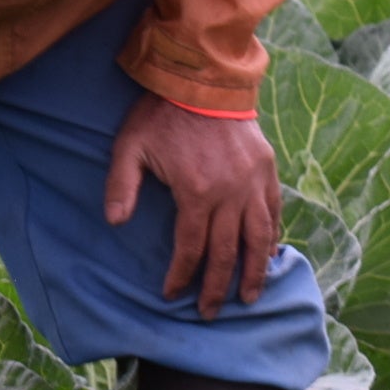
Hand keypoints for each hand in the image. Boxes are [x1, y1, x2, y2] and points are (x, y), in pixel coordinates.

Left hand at [104, 90, 283, 320]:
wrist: (203, 77)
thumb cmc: (162, 112)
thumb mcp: (130, 145)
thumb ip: (121, 185)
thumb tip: (114, 223)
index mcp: (197, 192)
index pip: (190, 248)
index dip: (181, 275)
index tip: (172, 294)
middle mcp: (231, 194)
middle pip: (227, 253)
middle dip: (216, 288)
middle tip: (209, 312)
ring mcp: (253, 182)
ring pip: (258, 239)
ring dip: (253, 272)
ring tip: (249, 298)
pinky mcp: (267, 170)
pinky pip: (274, 212)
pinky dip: (273, 237)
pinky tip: (269, 256)